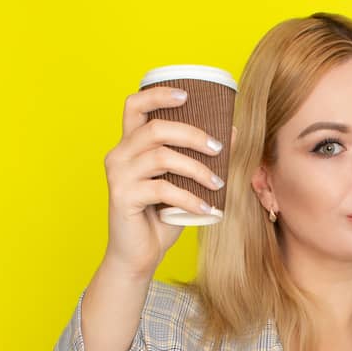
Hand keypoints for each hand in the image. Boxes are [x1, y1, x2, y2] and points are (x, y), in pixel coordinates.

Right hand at [101, 85, 236, 278]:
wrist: (139, 255)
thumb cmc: (160, 217)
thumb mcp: (183, 183)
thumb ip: (198, 158)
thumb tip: (233, 132)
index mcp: (130, 145)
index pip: (134, 106)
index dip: (158, 95)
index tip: (187, 95)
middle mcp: (119, 155)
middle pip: (155, 129)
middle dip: (192, 134)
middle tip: (219, 149)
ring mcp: (118, 175)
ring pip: (161, 157)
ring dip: (196, 169)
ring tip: (218, 184)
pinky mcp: (123, 197)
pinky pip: (162, 189)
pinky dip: (189, 198)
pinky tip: (207, 209)